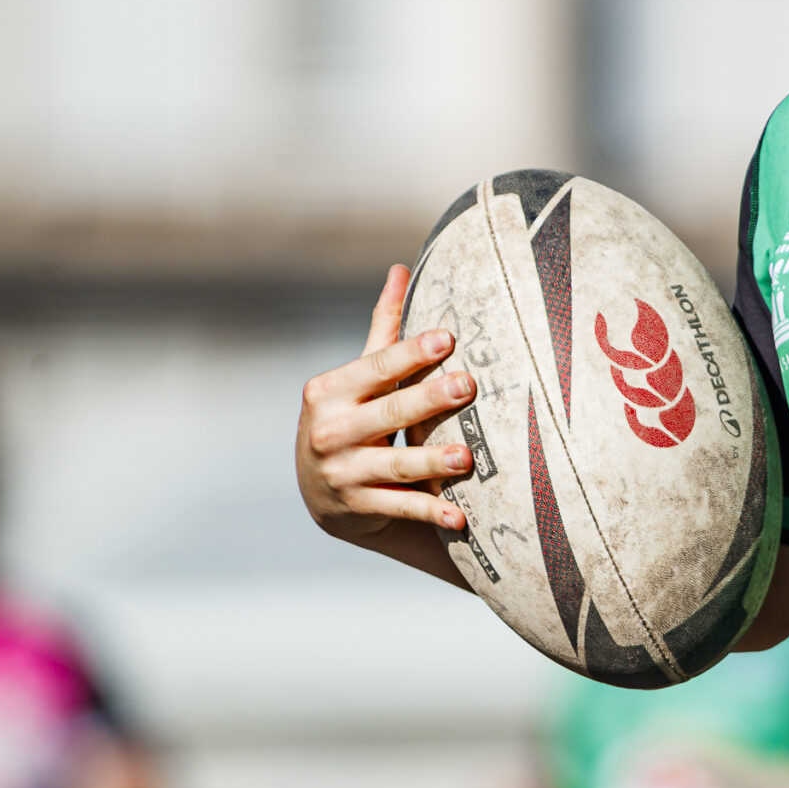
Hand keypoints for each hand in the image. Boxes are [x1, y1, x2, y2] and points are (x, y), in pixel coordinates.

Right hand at [296, 265, 474, 543]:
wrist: (320, 491)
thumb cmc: (351, 418)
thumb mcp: (358, 377)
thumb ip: (382, 330)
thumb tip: (401, 269)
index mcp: (332, 391)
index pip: (377, 366)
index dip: (412, 353)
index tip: (448, 339)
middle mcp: (332, 430)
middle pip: (388, 412)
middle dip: (428, 400)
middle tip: (468, 386)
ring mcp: (343, 472)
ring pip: (394, 465)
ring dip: (431, 461)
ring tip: (467, 456)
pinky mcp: (358, 508)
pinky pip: (400, 509)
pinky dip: (430, 514)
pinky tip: (461, 518)